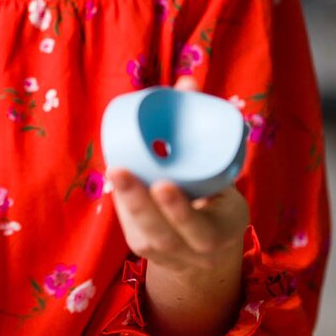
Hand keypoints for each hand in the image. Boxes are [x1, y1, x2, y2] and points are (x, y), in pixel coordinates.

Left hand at [106, 78, 249, 275]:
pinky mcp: (142, 246)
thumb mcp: (221, 176)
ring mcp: (163, 253)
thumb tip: (186, 82)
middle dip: (138, 203)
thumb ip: (204, 133)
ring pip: (140, 231)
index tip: (163, 185)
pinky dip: (123, 200)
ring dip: (125, 200)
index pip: (199, 228)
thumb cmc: (215, 200)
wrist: (207, 250)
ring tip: (114, 169)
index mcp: (218, 233)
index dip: (179, 210)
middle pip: (161, 232)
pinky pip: (129, 224)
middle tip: (120, 170)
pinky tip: (117, 176)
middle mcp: (190, 250)